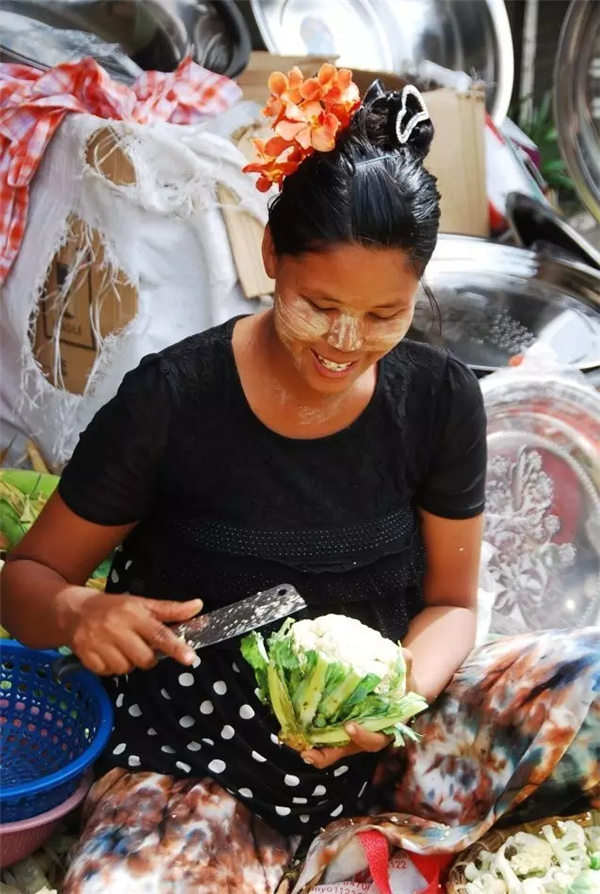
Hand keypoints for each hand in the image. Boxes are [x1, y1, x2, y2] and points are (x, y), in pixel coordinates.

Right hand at [64, 588, 202, 675]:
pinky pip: (108, 673)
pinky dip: (111, 667)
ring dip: (128, 662)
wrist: (73, 610)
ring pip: (126, 668)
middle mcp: (116, 628)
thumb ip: (170, 609)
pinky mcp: (86, 656)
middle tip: (140, 645)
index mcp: (133, 613)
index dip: (176, 647)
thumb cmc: (114, 607)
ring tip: (121, 647)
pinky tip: (107, 653)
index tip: (190, 658)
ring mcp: (99, 643)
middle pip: (145, 658)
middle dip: (148, 657)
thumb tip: (198, 606)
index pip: (159, 633)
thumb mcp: (142, 603)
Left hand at [300, 648, 416, 769]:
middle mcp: (366, 737)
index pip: (374, 739)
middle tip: (309, 751)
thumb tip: (404, 655)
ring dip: (315, 751)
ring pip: (333, 748)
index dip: (363, 736)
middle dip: (328, 753)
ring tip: (297, 747)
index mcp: (384, 730)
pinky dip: (312, 739)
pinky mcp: (339, 728)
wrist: (398, 690)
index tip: (350, 726)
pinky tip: (294, 735)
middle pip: (347, 750)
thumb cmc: (402, 686)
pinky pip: (326, 738)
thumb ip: (405, 668)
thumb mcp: (406, 679)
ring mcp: (351, 735)